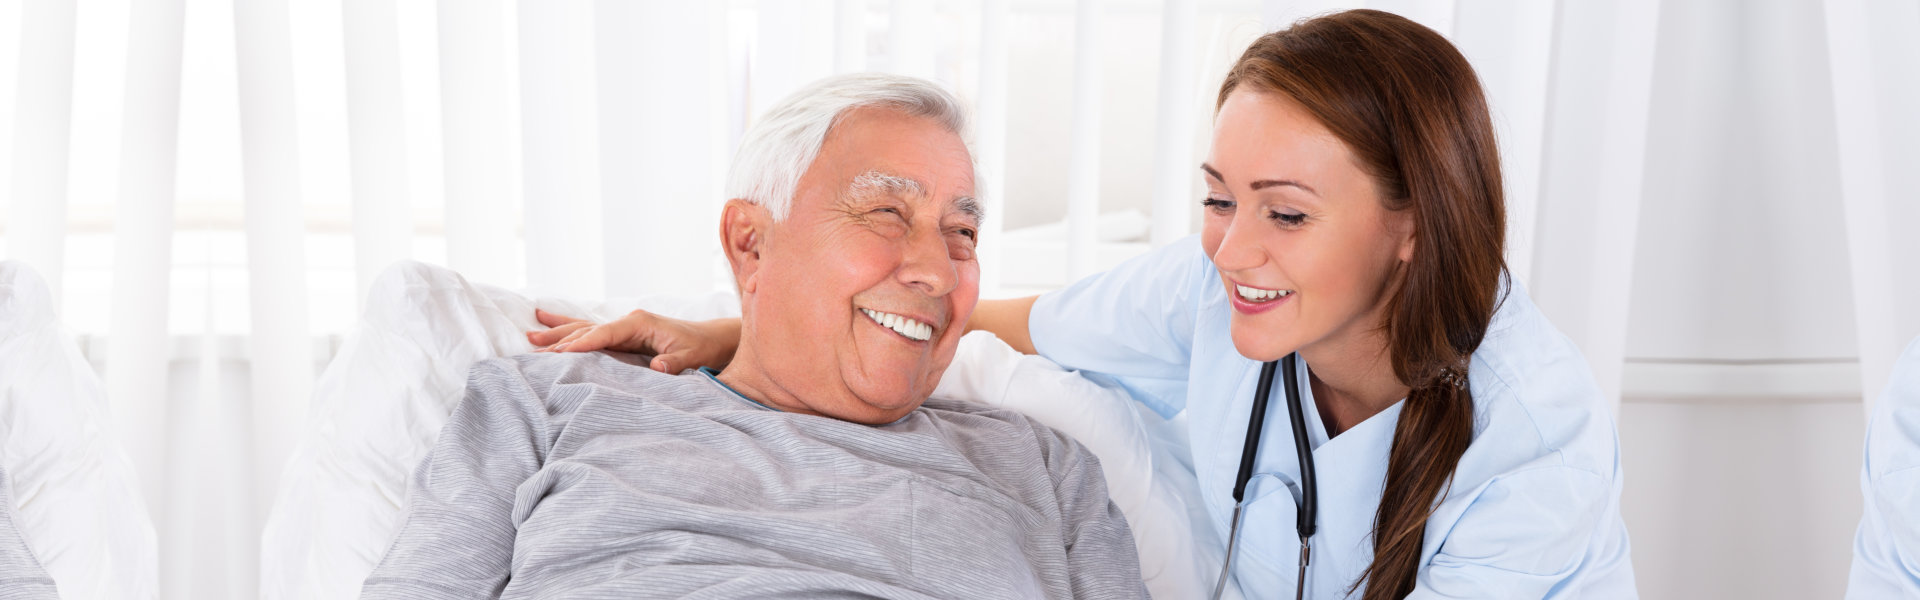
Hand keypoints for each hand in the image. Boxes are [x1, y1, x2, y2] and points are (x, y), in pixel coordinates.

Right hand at [526, 308, 740, 373]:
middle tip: (532, 349)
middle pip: (586, 330)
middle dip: (560, 340)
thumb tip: (657, 368)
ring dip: (557, 334)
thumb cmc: (701, 348)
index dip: (581, 344)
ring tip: (530, 336)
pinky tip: (547, 322)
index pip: (603, 334)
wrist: (712, 340)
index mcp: (639, 323)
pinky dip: (570, 332)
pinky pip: (591, 334)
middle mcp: (627, 322)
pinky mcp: (622, 337)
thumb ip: (674, 364)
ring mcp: (623, 328)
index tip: (558, 354)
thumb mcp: (691, 357)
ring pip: (583, 329)